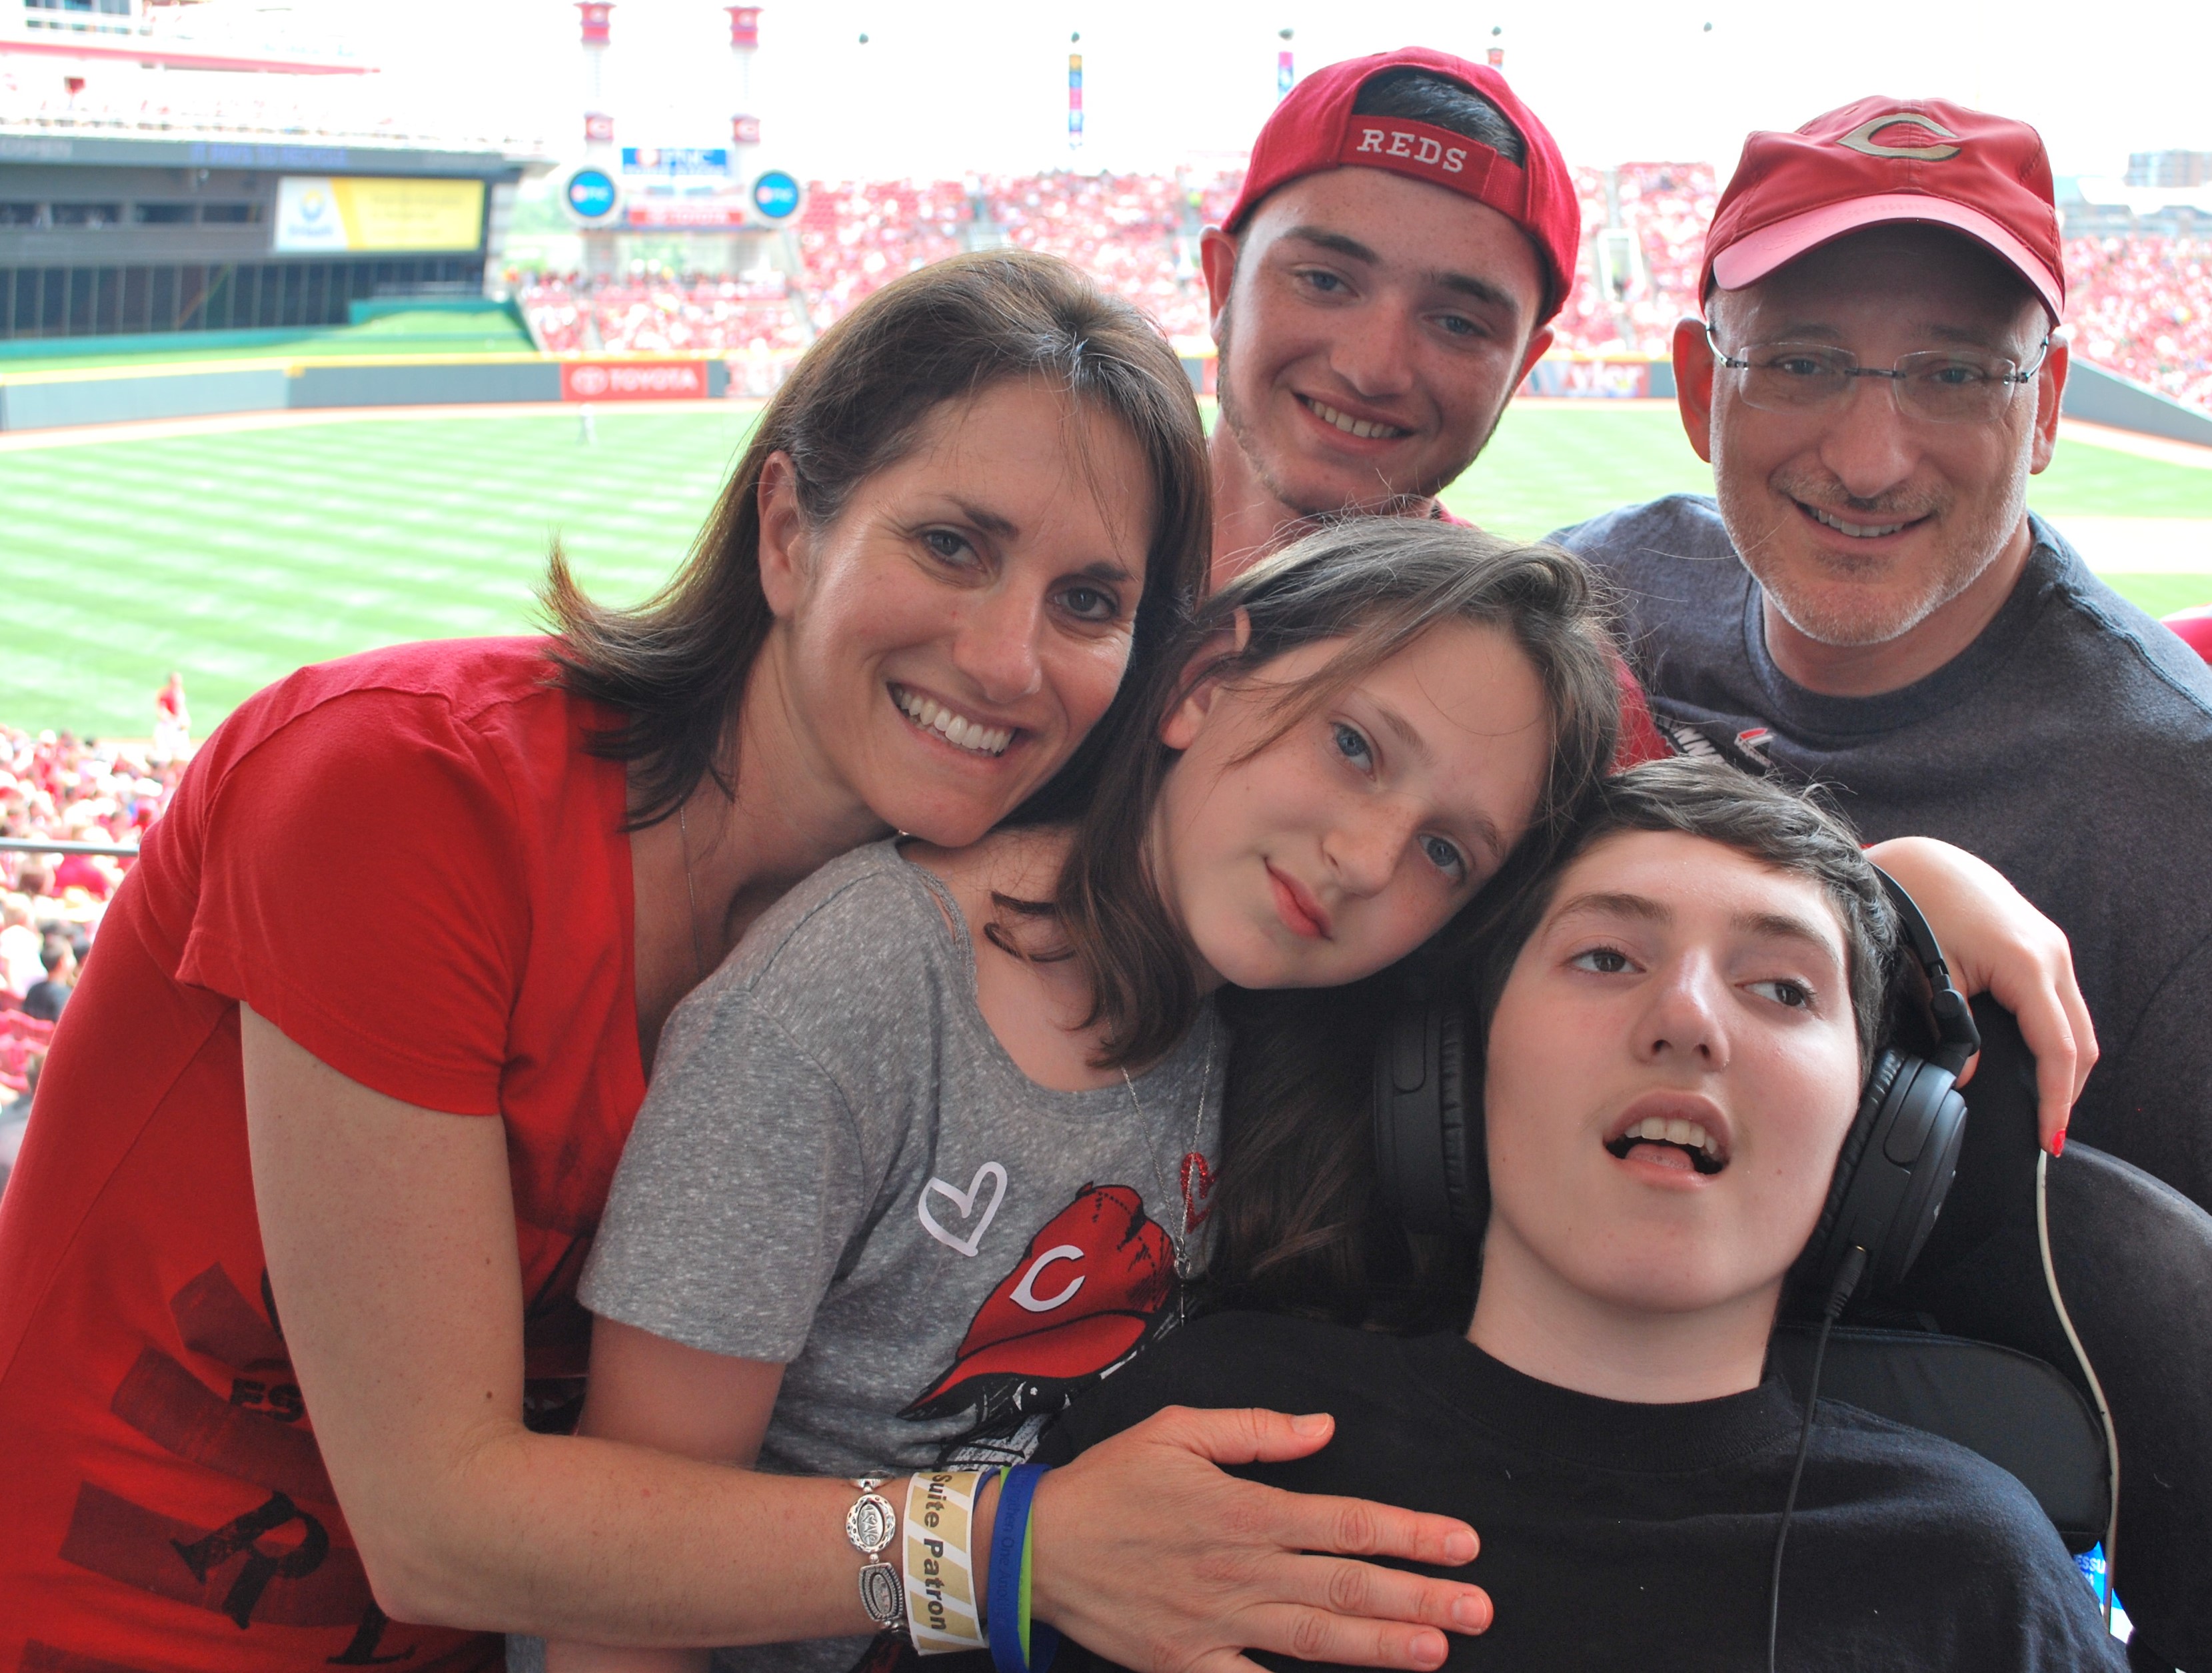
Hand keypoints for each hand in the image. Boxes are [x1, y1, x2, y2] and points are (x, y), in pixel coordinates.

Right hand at [1028, 1406, 1489, 1672]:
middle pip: (1345, 1585)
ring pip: (1315, 1639)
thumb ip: (1256, 1429)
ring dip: (1381, 1646)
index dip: (1410, 1534)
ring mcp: (1216, 1625)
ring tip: (1437, 1651)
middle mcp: (1240, 1570)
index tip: (1463, 1543)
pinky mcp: (1186, 1666)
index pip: (1346, 1522)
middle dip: (1419, 1598)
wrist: (1034, 1548)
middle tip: (1480, 1608)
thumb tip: (1324, 1428)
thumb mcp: (1176, 1429)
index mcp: (1243, 1510)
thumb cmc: (1109, 1483)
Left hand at [1864, 837, 2096, 1153]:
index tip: (2048, 1138)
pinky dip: (2054, 1035)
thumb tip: (1967, 1078)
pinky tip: (2035, 1059)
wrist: (1920, 863)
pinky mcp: (2043, 944)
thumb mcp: (1931, 976)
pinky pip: (2061, 1002)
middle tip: (2047, 1131)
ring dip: (2064, 1064)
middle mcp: (2053, 955)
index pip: (2056, 1050)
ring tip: (2043, 1104)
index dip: (2054, 1099)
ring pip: (2076, 1022)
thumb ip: (1955, 1031)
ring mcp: (2053, 948)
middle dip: (2067, 1090)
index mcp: (2028, 965)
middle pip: (2080, 1042)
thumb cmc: (1918, 909)